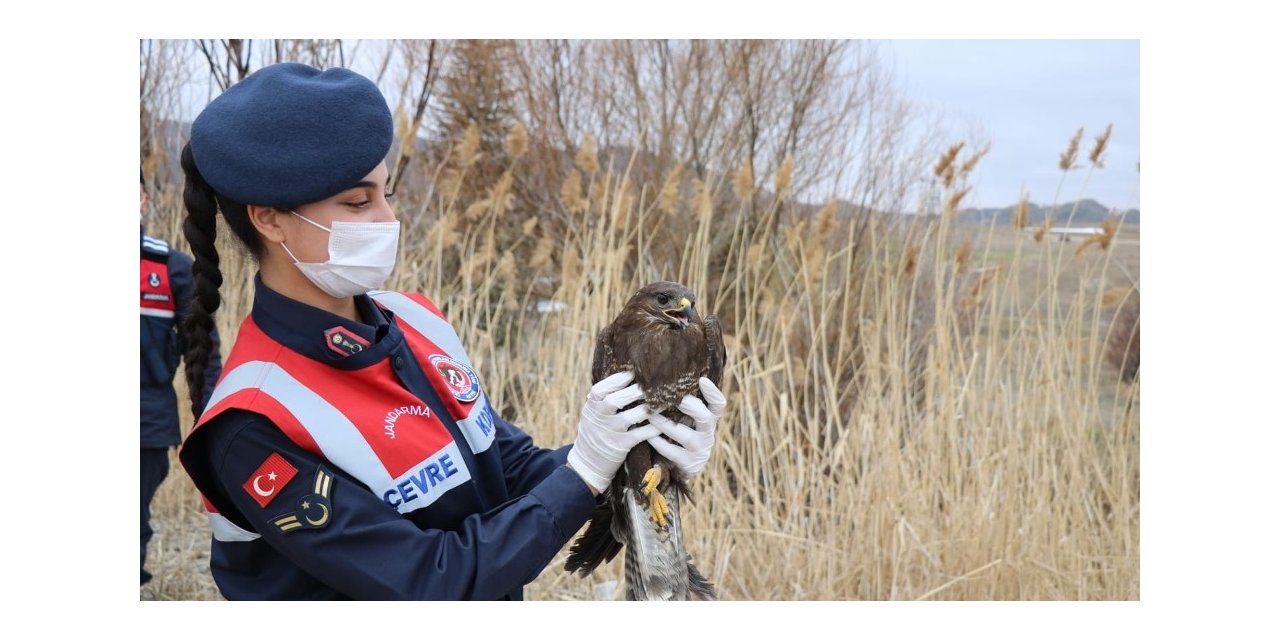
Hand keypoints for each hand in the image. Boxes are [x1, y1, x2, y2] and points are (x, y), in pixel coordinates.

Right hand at [566, 371, 657, 493]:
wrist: (588, 462)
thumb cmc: (595, 430)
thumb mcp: (593, 412)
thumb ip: (604, 397)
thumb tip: (625, 375)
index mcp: (592, 406)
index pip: (600, 389)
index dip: (617, 380)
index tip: (632, 372)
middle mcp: (599, 418)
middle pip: (615, 400)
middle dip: (635, 391)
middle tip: (653, 384)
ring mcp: (610, 432)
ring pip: (630, 417)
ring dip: (648, 408)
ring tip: (663, 400)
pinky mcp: (621, 445)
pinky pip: (640, 434)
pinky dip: (653, 428)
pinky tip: (664, 421)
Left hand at [647, 377, 725, 476]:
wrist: (683, 466)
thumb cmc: (683, 433)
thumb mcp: (689, 419)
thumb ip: (685, 404)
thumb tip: (669, 376)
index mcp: (710, 419)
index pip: (718, 404)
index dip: (713, 392)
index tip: (702, 379)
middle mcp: (707, 433)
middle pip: (705, 417)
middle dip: (689, 406)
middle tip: (672, 398)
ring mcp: (699, 449)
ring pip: (684, 435)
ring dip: (665, 424)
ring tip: (649, 415)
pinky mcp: (687, 463)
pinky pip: (672, 451)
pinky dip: (658, 442)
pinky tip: (647, 435)